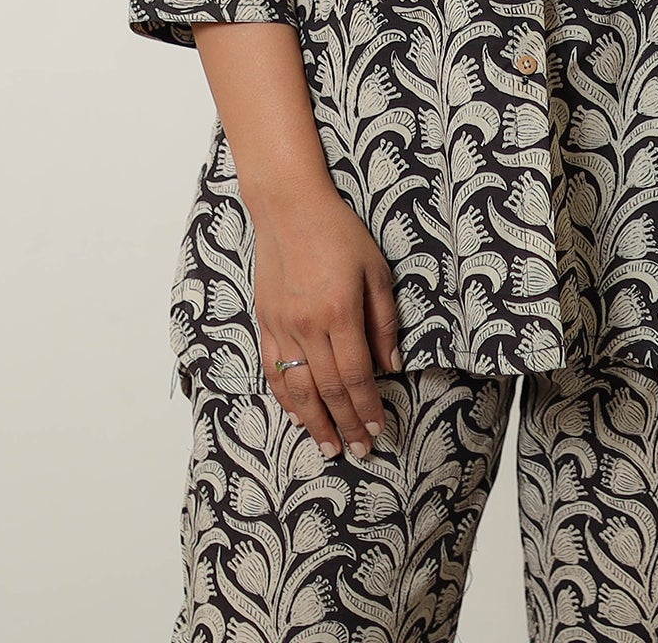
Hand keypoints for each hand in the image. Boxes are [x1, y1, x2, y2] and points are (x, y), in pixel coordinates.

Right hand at [248, 175, 402, 459]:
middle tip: (359, 450)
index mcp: (341, 312)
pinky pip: (274, 370)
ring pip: (297, 388)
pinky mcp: (265, 322)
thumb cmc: (340, 233)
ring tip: (328, 446)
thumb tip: (392, 366)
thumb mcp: (377, 270)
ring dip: (313, 422)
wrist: (289, 207)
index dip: (368, 408)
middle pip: (327, 390)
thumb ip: (385, 321)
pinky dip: (286, 398)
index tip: (378, 430)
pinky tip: (297, 415)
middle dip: (345, 425)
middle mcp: (308, 325)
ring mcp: (282, 326)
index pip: (356, 376)